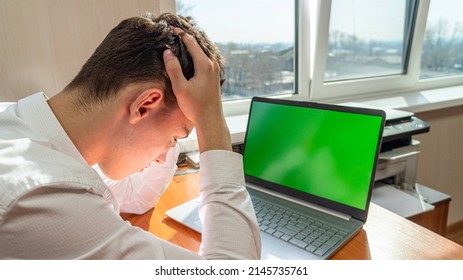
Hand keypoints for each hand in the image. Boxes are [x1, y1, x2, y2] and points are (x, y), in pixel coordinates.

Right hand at [163, 28, 230, 151]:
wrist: (210, 120)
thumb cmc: (196, 106)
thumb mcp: (180, 87)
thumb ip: (174, 68)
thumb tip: (168, 52)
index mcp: (204, 64)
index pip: (191, 42)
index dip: (180, 35)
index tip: (170, 30)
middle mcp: (212, 64)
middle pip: (197, 45)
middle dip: (185, 39)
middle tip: (172, 35)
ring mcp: (214, 70)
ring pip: (201, 53)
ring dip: (190, 48)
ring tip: (177, 44)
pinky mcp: (213, 76)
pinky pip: (203, 60)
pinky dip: (195, 56)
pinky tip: (187, 59)